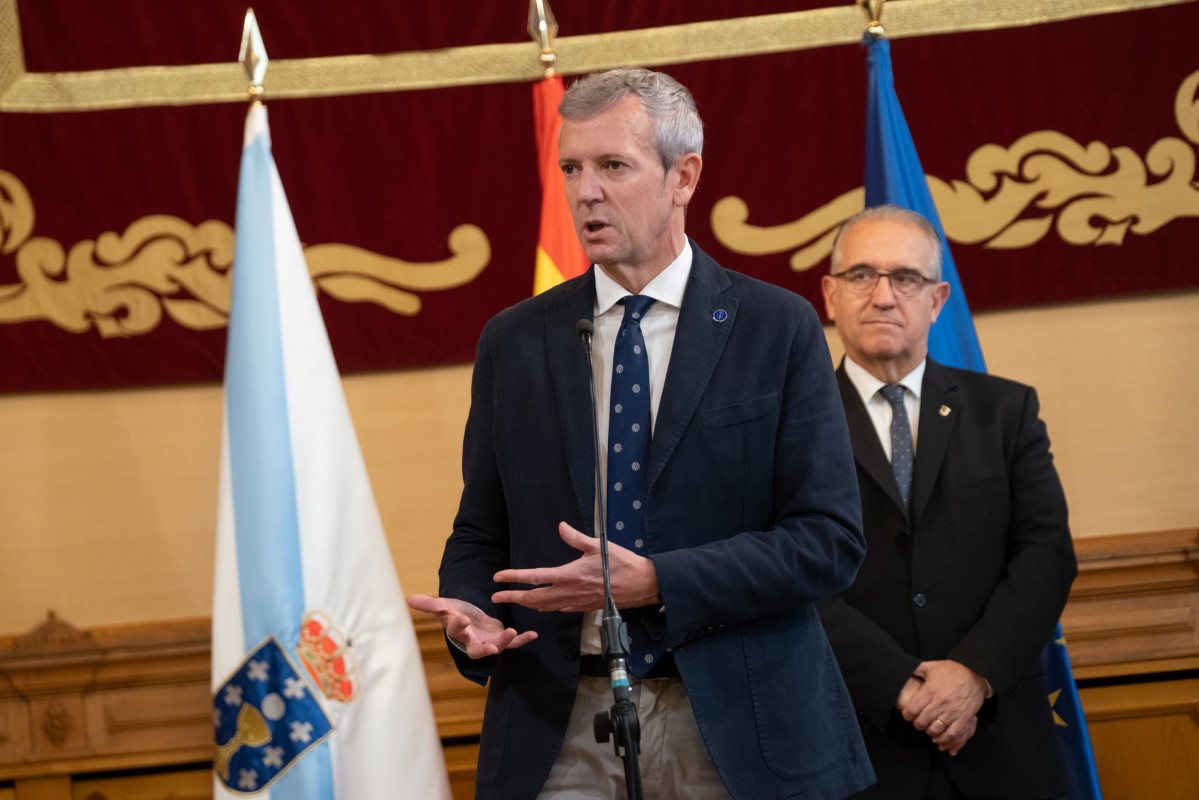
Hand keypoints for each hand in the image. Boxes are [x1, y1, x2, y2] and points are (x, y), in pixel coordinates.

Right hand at [406, 594, 536, 658]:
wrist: (467, 618)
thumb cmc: (453, 613)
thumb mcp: (443, 606)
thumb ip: (429, 604)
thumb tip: (409, 599)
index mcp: (458, 632)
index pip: (456, 631)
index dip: (458, 626)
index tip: (461, 619)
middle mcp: (473, 641)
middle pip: (478, 650)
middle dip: (486, 649)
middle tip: (492, 648)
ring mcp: (488, 643)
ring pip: (497, 647)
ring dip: (506, 642)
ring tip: (513, 632)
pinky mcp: (501, 640)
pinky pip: (513, 643)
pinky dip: (523, 640)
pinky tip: (533, 634)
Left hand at [491, 522, 660, 611]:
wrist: (641, 585)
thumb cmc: (621, 564)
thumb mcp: (598, 546)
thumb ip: (576, 538)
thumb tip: (561, 526)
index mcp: (569, 575)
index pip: (535, 577)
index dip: (514, 577)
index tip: (498, 578)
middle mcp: (569, 592)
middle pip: (534, 598)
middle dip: (513, 598)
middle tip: (496, 598)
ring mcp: (576, 602)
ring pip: (545, 607)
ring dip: (528, 604)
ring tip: (515, 601)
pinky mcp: (584, 608)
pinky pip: (558, 610)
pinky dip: (545, 608)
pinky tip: (542, 606)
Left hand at [900, 660, 987, 755]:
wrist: (975, 674)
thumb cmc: (953, 671)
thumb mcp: (932, 666)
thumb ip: (917, 669)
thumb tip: (903, 670)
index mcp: (930, 690)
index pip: (912, 709)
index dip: (907, 715)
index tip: (908, 715)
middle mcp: (940, 702)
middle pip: (922, 722)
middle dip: (917, 724)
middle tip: (918, 722)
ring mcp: (952, 711)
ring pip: (935, 730)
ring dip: (930, 732)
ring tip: (929, 729)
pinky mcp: (964, 718)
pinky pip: (952, 734)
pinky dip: (945, 740)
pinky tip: (940, 738)